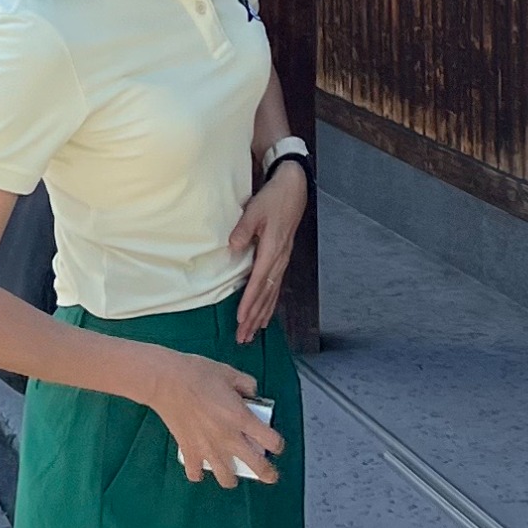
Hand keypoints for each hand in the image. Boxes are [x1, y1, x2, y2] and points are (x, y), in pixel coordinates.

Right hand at [143, 349, 279, 489]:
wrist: (166, 382)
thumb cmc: (198, 373)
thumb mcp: (229, 372)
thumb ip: (246, 384)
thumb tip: (252, 393)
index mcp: (242, 418)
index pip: (271, 440)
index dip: (278, 444)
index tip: (276, 444)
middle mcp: (228, 438)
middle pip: (256, 465)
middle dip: (267, 473)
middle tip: (270, 475)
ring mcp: (208, 448)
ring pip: (226, 477)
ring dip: (232, 477)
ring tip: (232, 473)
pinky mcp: (189, 451)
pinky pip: (196, 473)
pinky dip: (200, 472)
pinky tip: (201, 466)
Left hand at [226, 161, 306, 340]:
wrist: (293, 189)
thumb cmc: (273, 199)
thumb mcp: (255, 210)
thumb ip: (243, 230)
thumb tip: (233, 247)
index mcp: (272, 250)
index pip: (259, 282)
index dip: (249, 302)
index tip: (241, 318)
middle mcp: (279, 260)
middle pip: (266, 295)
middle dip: (254, 317)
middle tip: (243, 337)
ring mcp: (282, 261)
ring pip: (272, 295)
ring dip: (261, 315)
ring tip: (252, 334)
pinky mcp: (282, 259)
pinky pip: (276, 288)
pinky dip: (270, 305)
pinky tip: (265, 316)